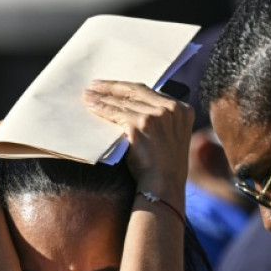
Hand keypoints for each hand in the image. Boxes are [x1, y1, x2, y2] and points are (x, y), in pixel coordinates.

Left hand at [83, 80, 192, 198]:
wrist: (164, 185)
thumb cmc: (165, 167)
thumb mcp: (171, 137)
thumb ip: (160, 120)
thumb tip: (131, 108)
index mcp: (182, 109)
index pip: (150, 92)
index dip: (129, 88)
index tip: (114, 86)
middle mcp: (172, 109)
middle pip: (136, 91)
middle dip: (113, 87)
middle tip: (95, 85)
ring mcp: (157, 115)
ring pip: (124, 101)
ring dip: (103, 97)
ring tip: (88, 95)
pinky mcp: (140, 124)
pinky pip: (115, 113)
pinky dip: (101, 109)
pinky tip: (91, 106)